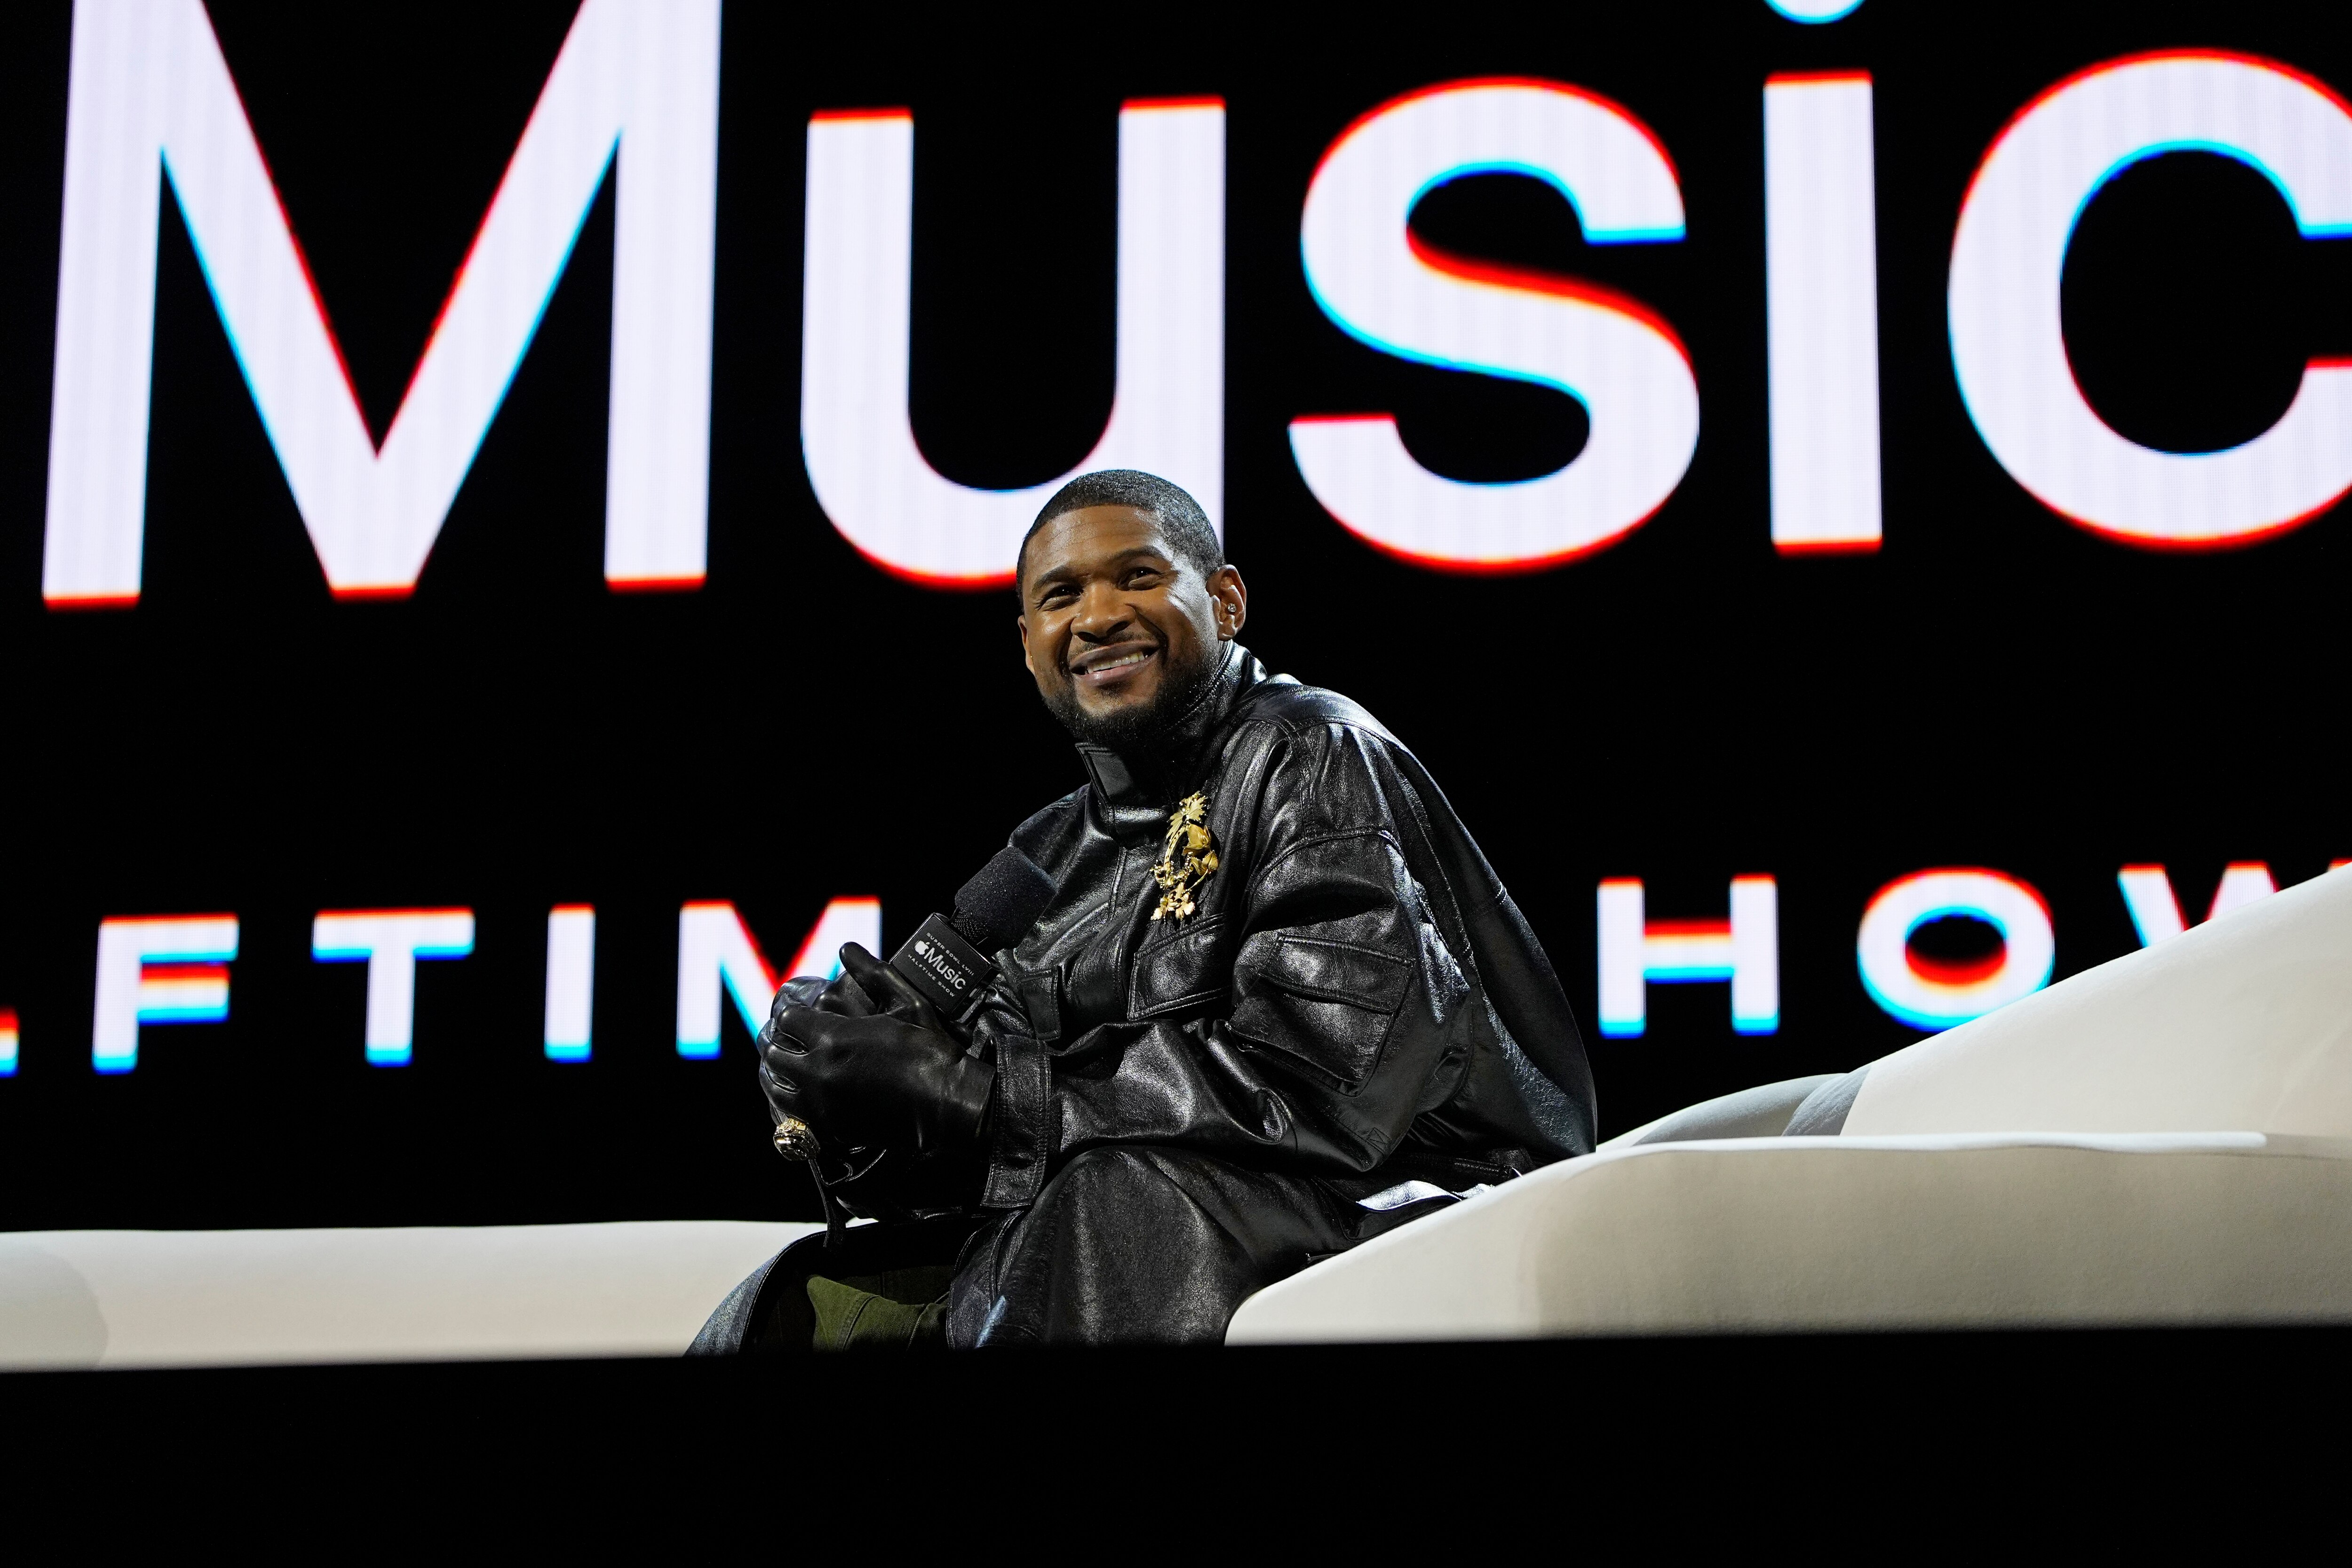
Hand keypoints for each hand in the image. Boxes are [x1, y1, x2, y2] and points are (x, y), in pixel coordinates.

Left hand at [759, 949, 991, 1159]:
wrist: (946, 1103)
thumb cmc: (929, 1051)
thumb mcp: (906, 1003)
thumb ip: (873, 974)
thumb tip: (848, 949)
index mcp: (832, 1037)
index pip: (787, 1019)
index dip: (792, 1014)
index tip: (801, 1015)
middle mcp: (818, 1071)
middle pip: (774, 1053)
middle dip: (779, 1042)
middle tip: (789, 1040)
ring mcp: (821, 1104)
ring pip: (776, 1088)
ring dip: (777, 1075)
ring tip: (786, 1070)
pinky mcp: (830, 1130)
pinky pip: (790, 1119)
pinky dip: (787, 1108)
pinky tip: (797, 1101)